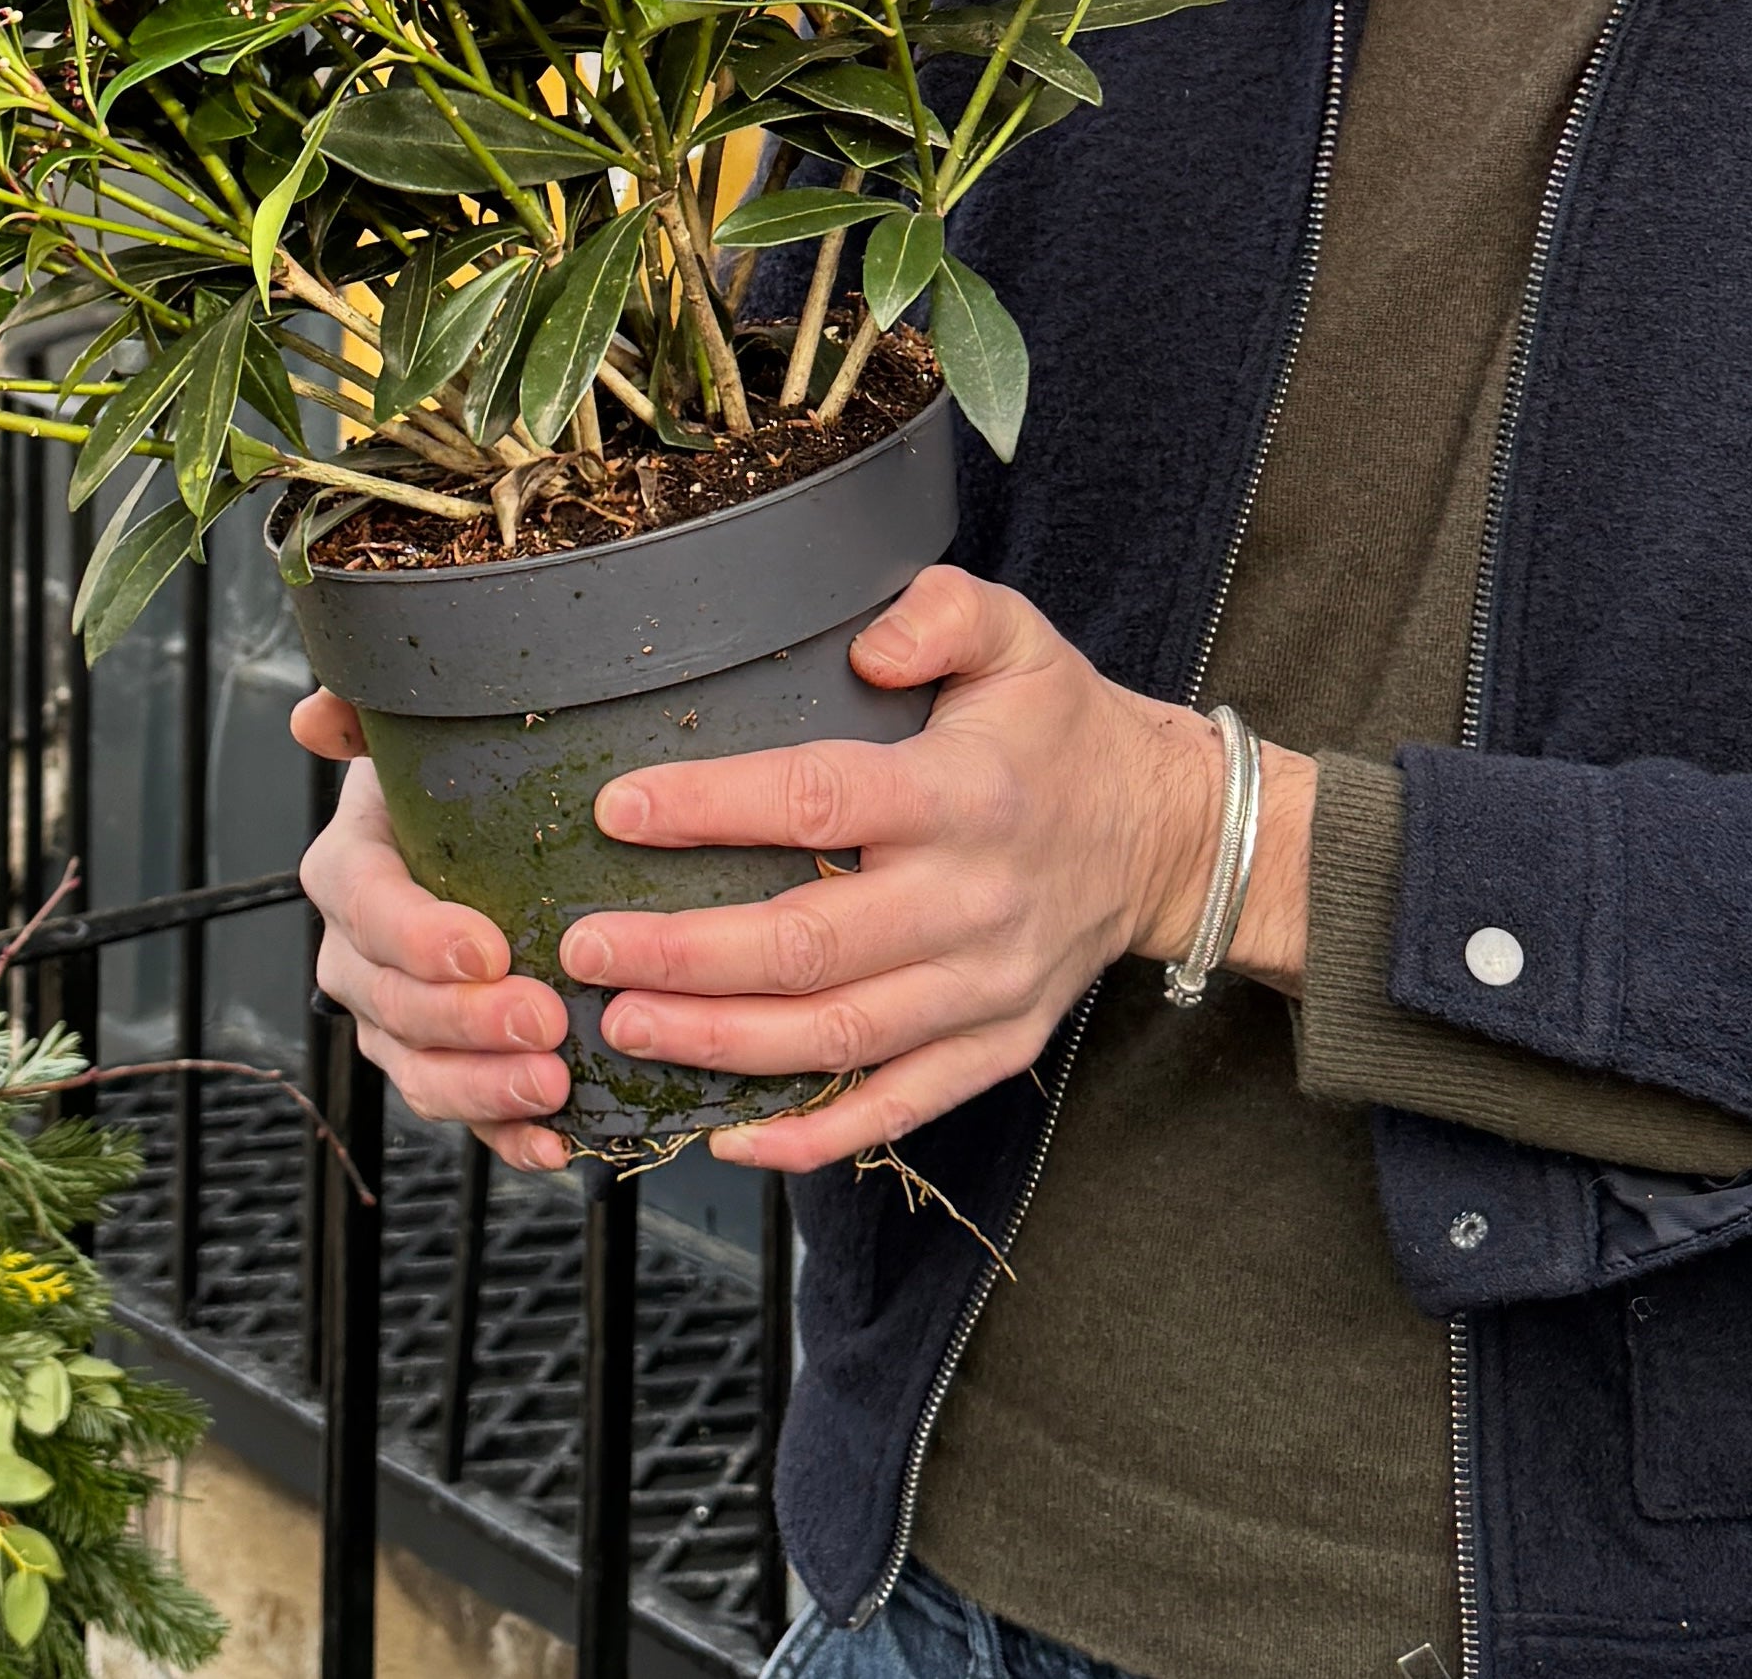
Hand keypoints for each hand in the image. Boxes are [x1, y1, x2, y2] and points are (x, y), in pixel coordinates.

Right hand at [291, 689, 573, 1173]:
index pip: (364, 906)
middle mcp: (357, 954)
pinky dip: (506, 1138)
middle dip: (464, 1023)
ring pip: (418, 1072)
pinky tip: (557, 1146)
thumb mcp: (424, 737)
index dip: (417, 935)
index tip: (486, 947)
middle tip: (543, 1020)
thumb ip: (367, 716)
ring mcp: (395, 1020)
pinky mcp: (443, 1066)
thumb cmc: (462, 780)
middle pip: (391, 1004)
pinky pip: (464, 1114)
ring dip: (482, 1091)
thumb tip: (314, 716)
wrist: (491, 834)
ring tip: (554, 1088)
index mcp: (349, 869)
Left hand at [553, 564, 1316, 1172]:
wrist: (1165, 832)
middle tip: (586, 948)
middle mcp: (973, 900)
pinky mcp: (996, 1047)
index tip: (617, 808)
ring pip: (838, 1037)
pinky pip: (897, 1109)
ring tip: (625, 1026)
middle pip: (812, 944)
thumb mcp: (1018, 634)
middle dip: (686, 954)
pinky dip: (812, 1137)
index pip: (822, 802)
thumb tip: (867, 642)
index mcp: (964, 794)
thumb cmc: (1060, 728)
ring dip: (722, 1045)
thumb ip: (944, 613)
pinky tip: (725, 1138)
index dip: (713, 808)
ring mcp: (985, 988)